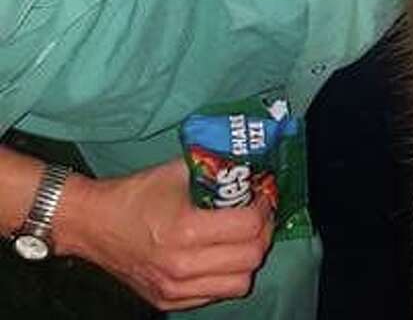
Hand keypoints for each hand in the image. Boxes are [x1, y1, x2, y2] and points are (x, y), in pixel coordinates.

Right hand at [57, 157, 273, 310]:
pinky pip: (215, 295)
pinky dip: (226, 276)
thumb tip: (251, 166)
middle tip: (259, 215)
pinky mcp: (167, 301)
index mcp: (185, 230)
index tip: (262, 194)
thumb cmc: (136, 194)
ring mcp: (173, 289)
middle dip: (263, 233)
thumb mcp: (179, 170)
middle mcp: (182, 266)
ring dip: (248, 258)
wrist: (92, 224)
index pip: (249, 227)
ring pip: (239, 284)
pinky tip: (220, 254)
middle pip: (251, 259)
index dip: (264, 207)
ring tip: (243, 237)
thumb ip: (217, 168)